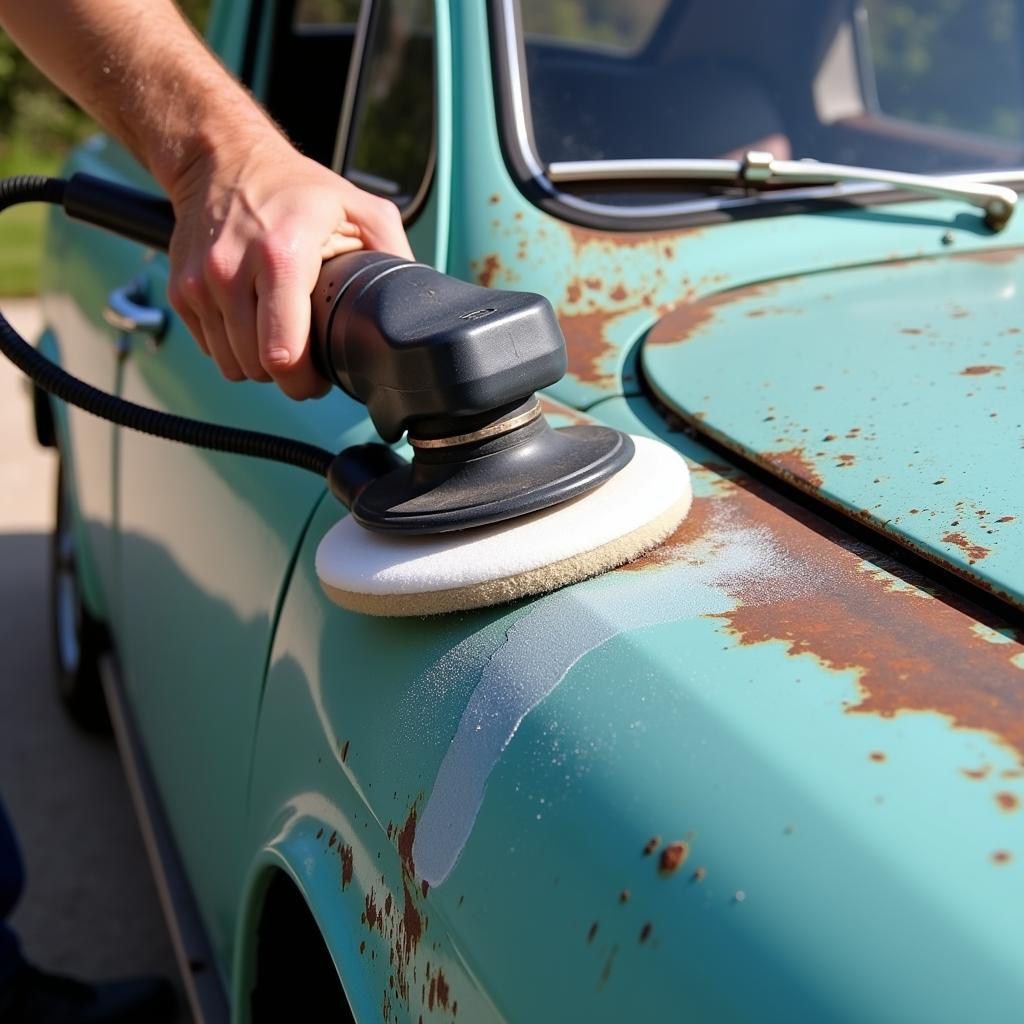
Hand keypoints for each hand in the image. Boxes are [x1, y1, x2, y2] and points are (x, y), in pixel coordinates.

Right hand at [165, 132, 412, 398]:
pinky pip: (210, 350)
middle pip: (258, 367)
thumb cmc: (296, 188)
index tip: (320, 377)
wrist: (222, 158)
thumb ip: (393, 253)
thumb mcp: (359, 207)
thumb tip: (413, 302)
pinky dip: (233, 349)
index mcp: (281, 255)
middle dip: (287, 376)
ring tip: (281, 340)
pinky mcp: (180, 290)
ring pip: (232, 365)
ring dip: (259, 365)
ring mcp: (200, 282)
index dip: (305, 380)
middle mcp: (231, 270)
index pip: (282, 353)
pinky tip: (254, 325)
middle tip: (307, 360)